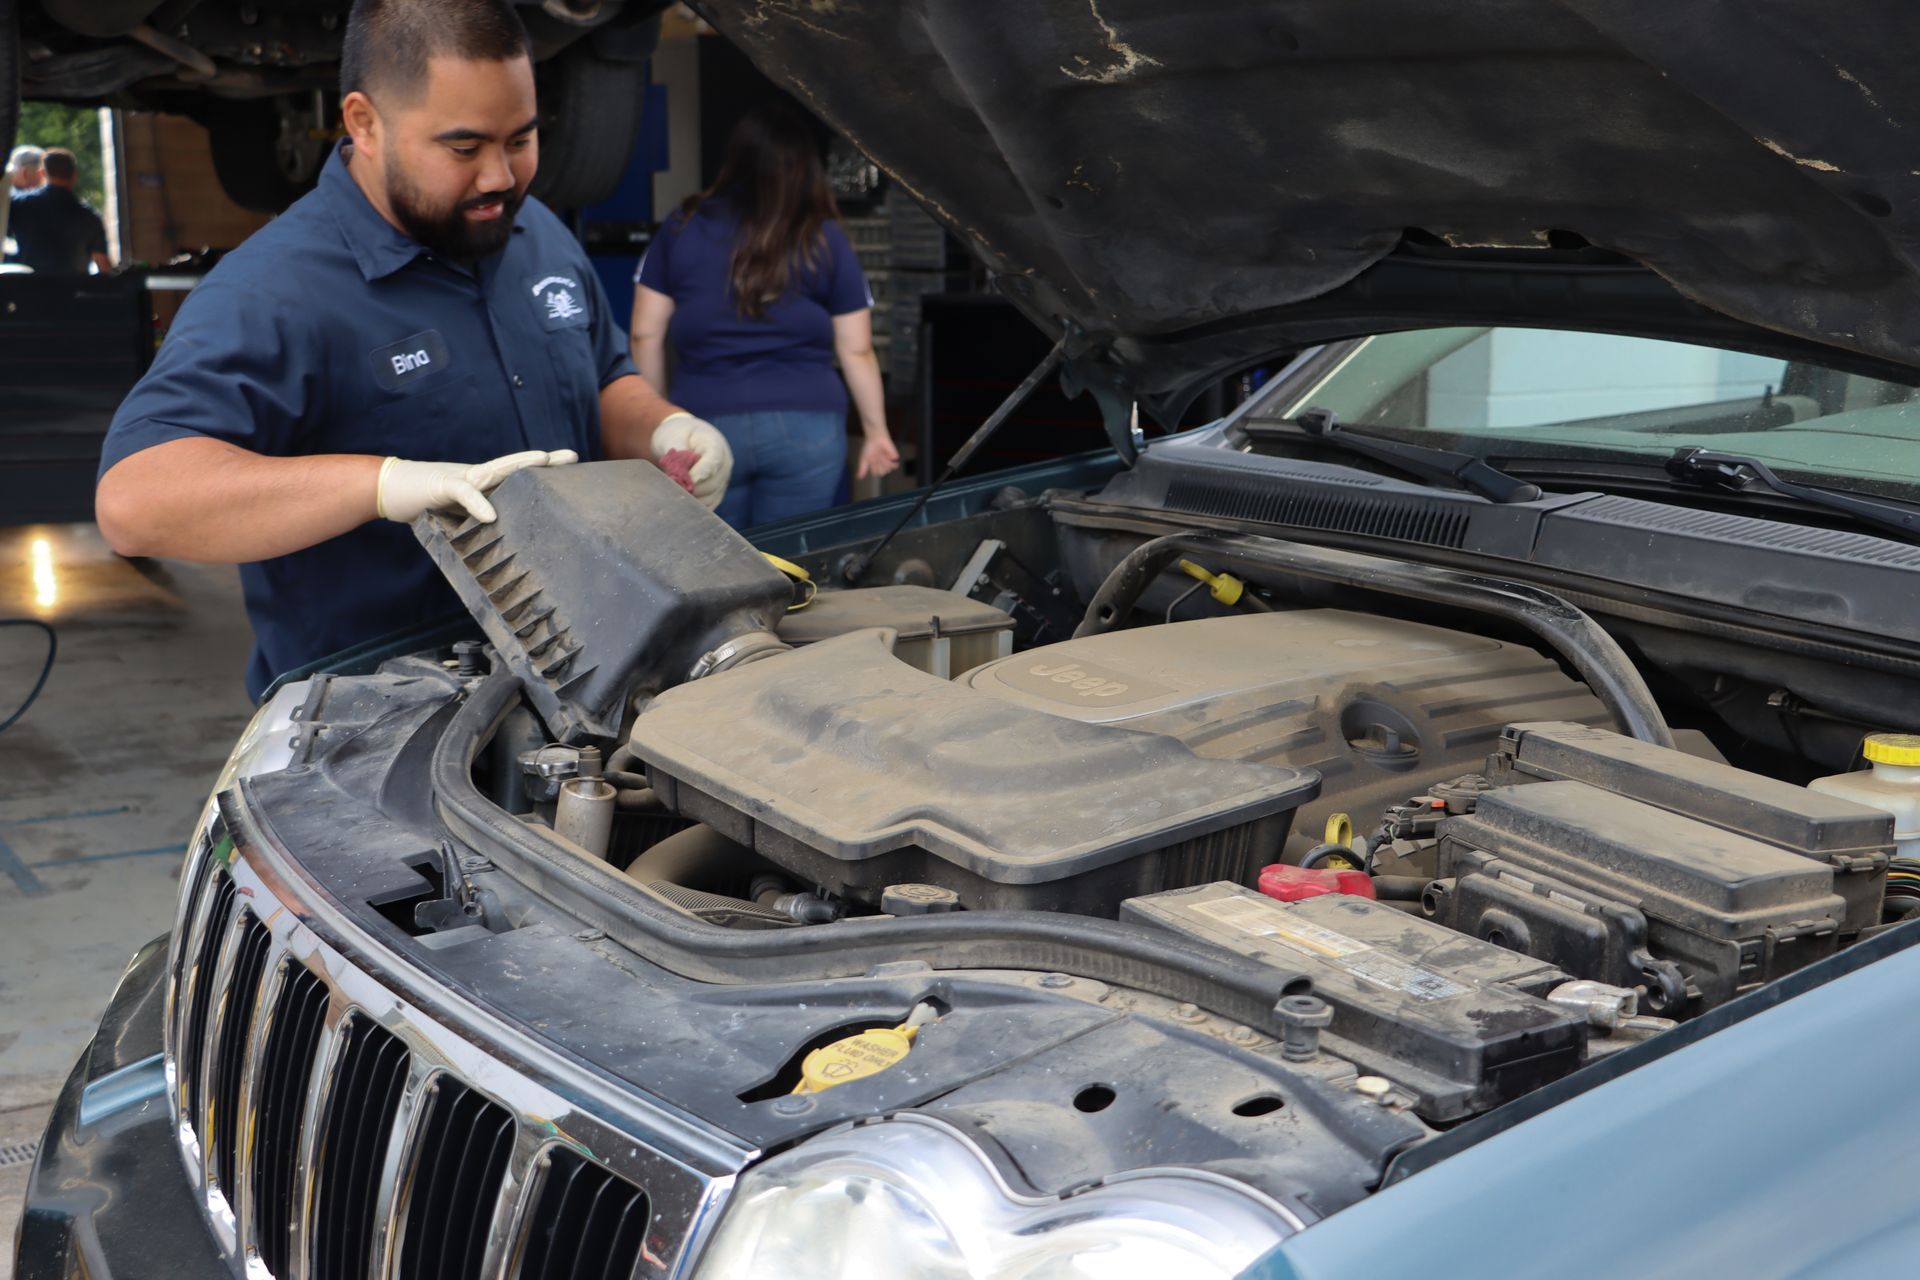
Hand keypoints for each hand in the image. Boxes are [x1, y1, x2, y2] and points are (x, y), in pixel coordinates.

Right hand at [375, 449, 578, 523]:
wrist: (389, 490)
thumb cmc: (426, 504)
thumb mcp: (460, 515)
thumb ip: (482, 522)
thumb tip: (507, 542)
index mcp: (485, 484)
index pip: (520, 476)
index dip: (544, 471)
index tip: (571, 468)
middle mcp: (477, 476)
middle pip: (515, 466)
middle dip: (544, 461)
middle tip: (572, 456)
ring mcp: (461, 477)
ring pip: (494, 469)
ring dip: (519, 466)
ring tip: (542, 462)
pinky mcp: (441, 486)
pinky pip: (463, 492)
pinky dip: (476, 504)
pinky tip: (491, 516)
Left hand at [651, 411, 732, 508]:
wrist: (684, 438)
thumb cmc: (677, 434)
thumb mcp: (672, 436)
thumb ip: (676, 454)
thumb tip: (679, 476)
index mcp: (716, 445)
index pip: (713, 462)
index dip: (699, 474)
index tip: (684, 481)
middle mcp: (725, 464)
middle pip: (710, 484)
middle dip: (689, 487)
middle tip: (669, 485)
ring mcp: (723, 480)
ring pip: (708, 498)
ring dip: (689, 497)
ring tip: (672, 488)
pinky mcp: (717, 494)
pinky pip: (707, 506)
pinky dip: (693, 505)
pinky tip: (679, 497)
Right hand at [856, 434, 900, 480]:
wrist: (876, 437)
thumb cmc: (869, 447)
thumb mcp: (863, 458)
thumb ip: (862, 468)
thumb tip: (859, 478)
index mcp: (874, 464)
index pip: (876, 473)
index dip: (874, 469)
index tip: (872, 462)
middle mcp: (881, 463)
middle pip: (882, 473)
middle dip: (879, 467)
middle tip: (877, 459)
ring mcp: (888, 460)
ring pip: (888, 470)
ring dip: (884, 464)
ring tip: (881, 457)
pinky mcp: (894, 456)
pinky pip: (894, 463)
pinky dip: (891, 461)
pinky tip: (887, 456)